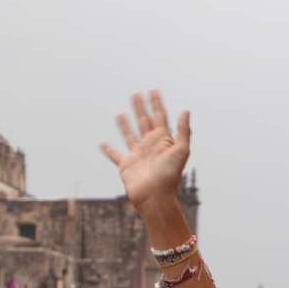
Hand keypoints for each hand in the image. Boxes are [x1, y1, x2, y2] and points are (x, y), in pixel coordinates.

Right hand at [100, 90, 190, 215]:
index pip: (160, 116)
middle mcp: (150, 145)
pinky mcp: (126, 165)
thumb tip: (186, 111)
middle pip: (144, 121)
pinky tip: (102, 144)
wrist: (155, 197)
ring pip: (129, 134)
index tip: (154, 90)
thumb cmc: (170, 176)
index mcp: (163, 140)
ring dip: (125, 124)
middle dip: (141, 107)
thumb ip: (183, 131)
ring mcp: (138, 155)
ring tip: (121, 113)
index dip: (157, 103)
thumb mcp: (181, 151)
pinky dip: (108, 150)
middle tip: (136, 93)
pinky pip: (115, 155)